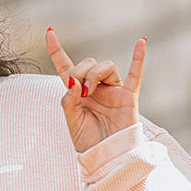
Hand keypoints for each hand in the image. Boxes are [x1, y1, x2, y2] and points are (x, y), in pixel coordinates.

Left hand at [45, 27, 144, 153]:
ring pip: (106, 66)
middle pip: (88, 63)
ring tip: (89, 91)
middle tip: (80, 91)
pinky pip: (136, 74)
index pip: (66, 66)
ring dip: (94, 74)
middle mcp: (95, 88)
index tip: (49, 32)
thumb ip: (69, 98)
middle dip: (80, 71)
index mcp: (77, 92)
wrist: (107, 157)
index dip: (57, 49)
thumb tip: (73, 79)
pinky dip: (138, 58)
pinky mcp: (129, 97)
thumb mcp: (71, 119)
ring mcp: (113, 91)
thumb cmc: (89, 141)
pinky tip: (141, 42)